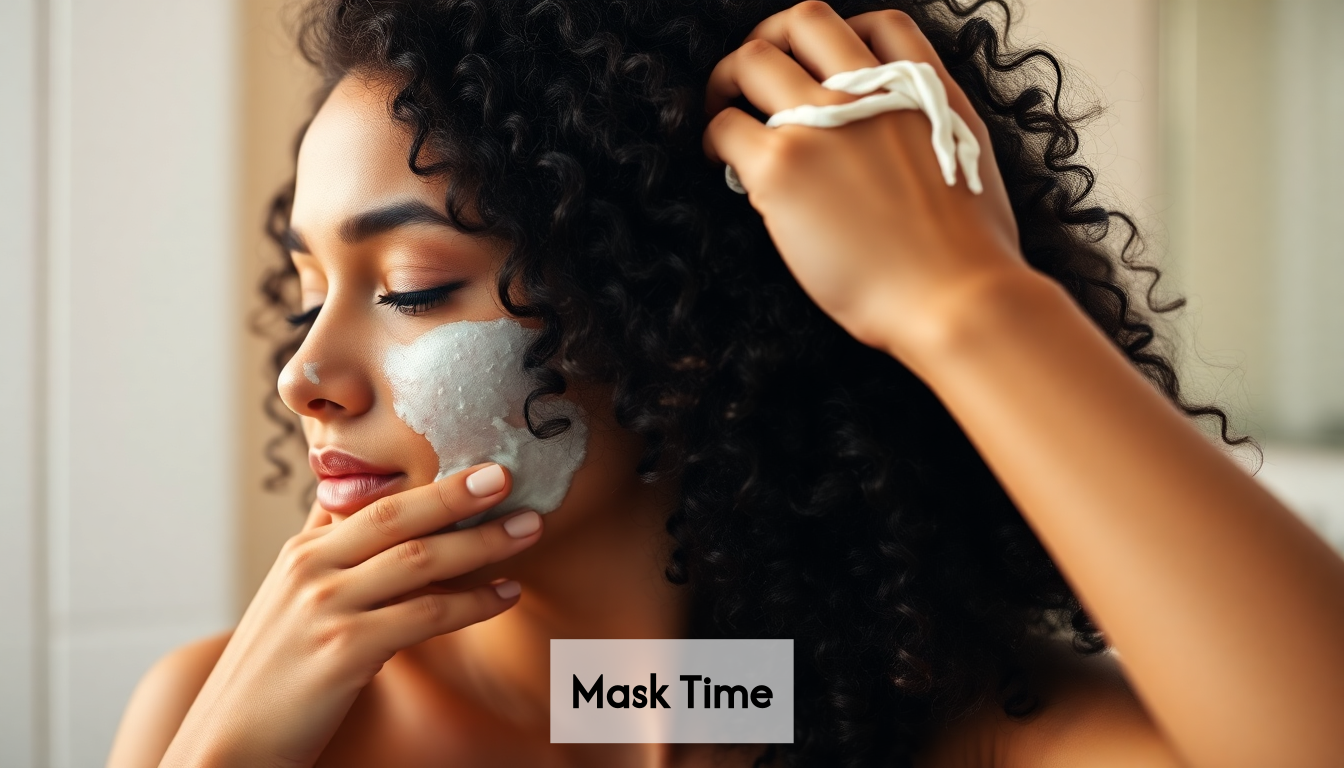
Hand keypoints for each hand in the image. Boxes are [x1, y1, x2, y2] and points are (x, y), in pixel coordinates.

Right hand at [159, 463, 541, 767]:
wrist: (230, 744)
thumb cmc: (272, 674)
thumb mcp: (290, 599)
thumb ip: (326, 549)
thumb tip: (350, 503)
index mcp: (304, 552)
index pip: (376, 502)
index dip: (431, 481)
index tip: (481, 467)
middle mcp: (312, 568)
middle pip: (400, 515)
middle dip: (458, 493)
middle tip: (509, 476)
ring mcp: (327, 607)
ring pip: (421, 560)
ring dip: (482, 542)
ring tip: (529, 528)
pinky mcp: (346, 649)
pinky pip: (426, 615)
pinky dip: (473, 602)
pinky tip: (504, 595)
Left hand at [702, 2, 1027, 362]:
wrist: (955, 297)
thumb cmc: (970, 254)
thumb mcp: (968, 159)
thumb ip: (933, 126)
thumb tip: (904, 134)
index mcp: (923, 89)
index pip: (880, 25)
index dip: (843, 35)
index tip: (823, 65)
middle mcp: (869, 93)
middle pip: (806, 23)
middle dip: (771, 39)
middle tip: (754, 75)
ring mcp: (822, 124)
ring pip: (752, 61)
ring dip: (727, 81)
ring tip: (722, 111)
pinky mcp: (783, 168)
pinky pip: (726, 128)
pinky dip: (714, 138)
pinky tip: (720, 162)